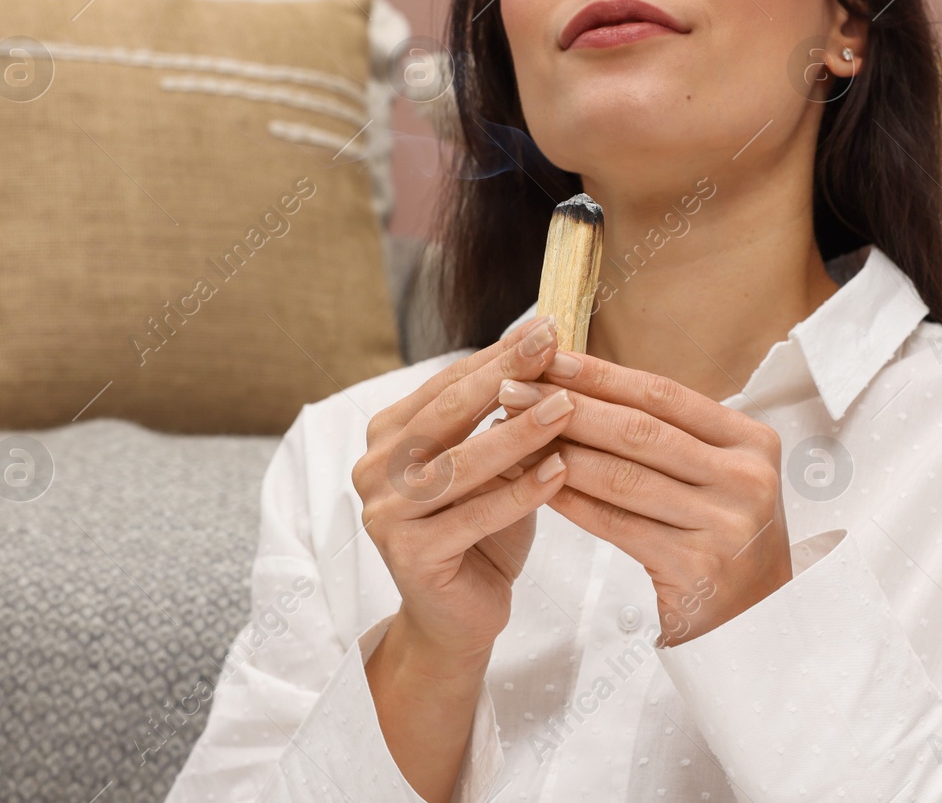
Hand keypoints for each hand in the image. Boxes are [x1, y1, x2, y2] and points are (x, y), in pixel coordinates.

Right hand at [352, 315, 576, 661]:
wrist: (457, 615)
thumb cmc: (480, 528)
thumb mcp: (492, 462)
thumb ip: (502, 413)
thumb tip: (544, 343)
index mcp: (388, 436)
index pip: (448, 384)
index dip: (498, 354)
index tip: (547, 325)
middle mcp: (374, 470)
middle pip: (448, 415)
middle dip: (505, 376)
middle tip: (554, 346)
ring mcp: (384, 515)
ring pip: (459, 466)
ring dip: (516, 434)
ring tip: (566, 408)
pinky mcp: (409, 557)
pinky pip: (472, 518)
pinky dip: (519, 494)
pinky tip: (559, 472)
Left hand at [498, 351, 793, 645]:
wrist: (755, 624)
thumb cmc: (722, 540)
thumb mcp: (717, 477)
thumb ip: (669, 436)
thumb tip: (583, 386)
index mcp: (753, 442)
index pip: (665, 396)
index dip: (603, 375)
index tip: (552, 358)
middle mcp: (748, 478)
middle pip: (640, 431)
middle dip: (570, 406)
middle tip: (515, 390)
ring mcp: (725, 524)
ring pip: (623, 476)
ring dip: (560, 450)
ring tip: (514, 434)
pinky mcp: (696, 566)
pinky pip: (617, 523)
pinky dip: (572, 501)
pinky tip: (537, 484)